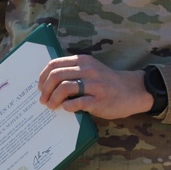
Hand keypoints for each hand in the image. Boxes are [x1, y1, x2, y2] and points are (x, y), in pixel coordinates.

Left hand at [38, 54, 153, 119]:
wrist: (131, 91)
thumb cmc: (106, 82)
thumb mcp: (91, 69)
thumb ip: (73, 71)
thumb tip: (48, 83)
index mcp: (83, 60)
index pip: (55, 64)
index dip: (43, 76)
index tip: (39, 87)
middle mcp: (88, 70)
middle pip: (56, 76)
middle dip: (45, 89)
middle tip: (42, 100)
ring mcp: (94, 85)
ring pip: (64, 88)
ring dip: (53, 99)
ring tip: (51, 106)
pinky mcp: (99, 100)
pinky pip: (77, 103)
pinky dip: (67, 106)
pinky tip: (66, 108)